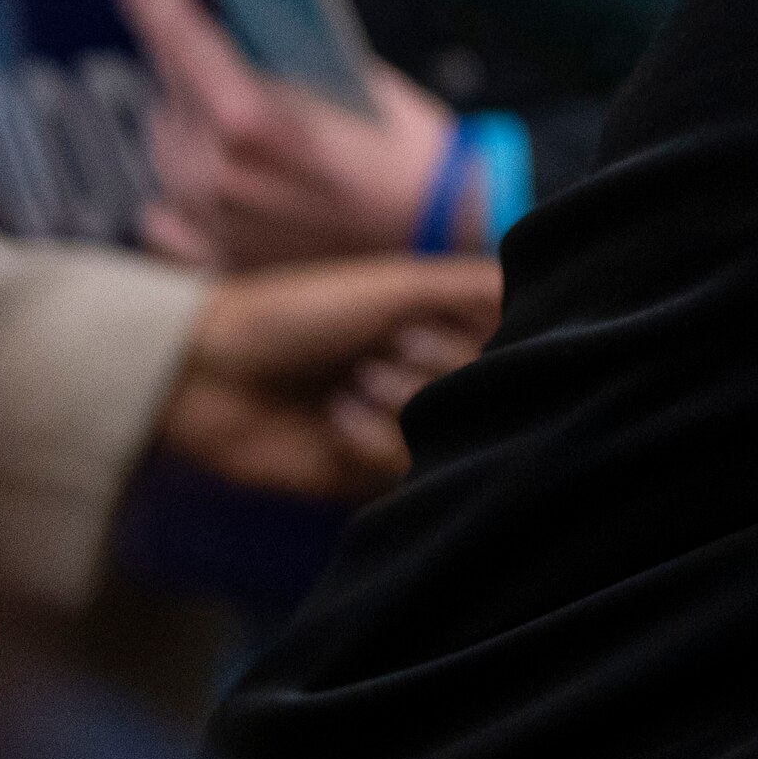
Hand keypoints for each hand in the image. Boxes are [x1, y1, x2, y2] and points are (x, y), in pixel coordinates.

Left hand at [116, 0, 453, 268]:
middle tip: (231, 46)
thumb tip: (233, 14)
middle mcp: (210, 172)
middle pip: (169, 88)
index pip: (177, 38)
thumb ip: (280, 51)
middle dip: (191, 58)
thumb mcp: (354, 76)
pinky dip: (188, 185)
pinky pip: (167, 210)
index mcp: (244, 120)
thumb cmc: (408, 155)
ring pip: (167, 143)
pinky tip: (226, 176)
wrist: (440, 234)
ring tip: (250, 119)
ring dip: (193, 120)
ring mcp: (205, 222)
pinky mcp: (212, 258)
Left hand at [158, 253, 499, 498]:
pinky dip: (369, 442)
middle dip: (435, 367)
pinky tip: (332, 421)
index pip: (510, 342)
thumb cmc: (296, 310)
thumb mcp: (394, 281)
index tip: (447, 320)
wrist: (205, 369)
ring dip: (400, 405)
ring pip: (447, 436)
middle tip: (383, 349)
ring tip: (352, 384)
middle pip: (483, 389)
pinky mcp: (359, 477)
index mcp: (438, 327)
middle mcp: (425, 376)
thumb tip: (552, 284)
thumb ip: (474, 286)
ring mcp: (395, 427)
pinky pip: (398, 474)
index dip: (490, 337)